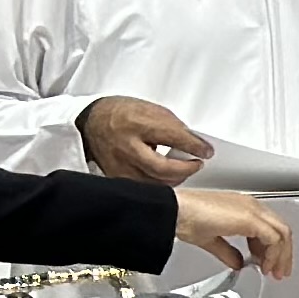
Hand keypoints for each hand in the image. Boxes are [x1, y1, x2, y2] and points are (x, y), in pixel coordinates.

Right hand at [79, 97, 209, 184]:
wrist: (92, 120)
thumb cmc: (121, 113)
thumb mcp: (152, 110)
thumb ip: (174, 127)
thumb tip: (195, 143)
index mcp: (137, 124)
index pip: (173, 137)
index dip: (194, 146)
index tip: (206, 151)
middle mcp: (126, 146)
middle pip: (161, 168)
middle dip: (185, 170)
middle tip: (196, 164)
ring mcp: (118, 164)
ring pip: (152, 183)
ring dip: (174, 179)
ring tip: (183, 171)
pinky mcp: (114, 176)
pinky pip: (141, 187)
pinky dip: (158, 184)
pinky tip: (166, 178)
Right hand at [171, 188, 295, 279]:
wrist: (175, 211)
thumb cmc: (184, 218)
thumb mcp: (210, 239)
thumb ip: (228, 252)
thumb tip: (238, 263)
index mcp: (243, 208)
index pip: (269, 227)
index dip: (271, 247)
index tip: (268, 262)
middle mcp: (251, 206)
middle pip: (280, 229)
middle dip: (282, 253)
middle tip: (278, 271)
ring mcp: (253, 211)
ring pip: (282, 233)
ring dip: (281, 255)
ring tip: (274, 272)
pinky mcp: (251, 219)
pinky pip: (274, 238)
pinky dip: (274, 254)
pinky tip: (265, 266)